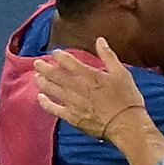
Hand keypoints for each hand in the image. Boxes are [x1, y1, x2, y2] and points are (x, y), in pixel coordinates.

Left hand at [29, 36, 152, 146]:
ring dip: (42, 81)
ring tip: (37, 77)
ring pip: (51, 89)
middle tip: (37, 63)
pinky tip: (40, 98)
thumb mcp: (121, 73)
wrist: (126, 124)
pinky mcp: (71, 116)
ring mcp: (72, 102)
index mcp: (88, 75)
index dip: (59, 55)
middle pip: (54, 74)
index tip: (55, 53)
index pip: (68, 61)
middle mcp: (76, 87)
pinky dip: (44, 102)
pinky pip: (53, 108)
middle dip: (44, 67)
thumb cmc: (127, 98)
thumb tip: (100, 40)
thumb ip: (108, 56)